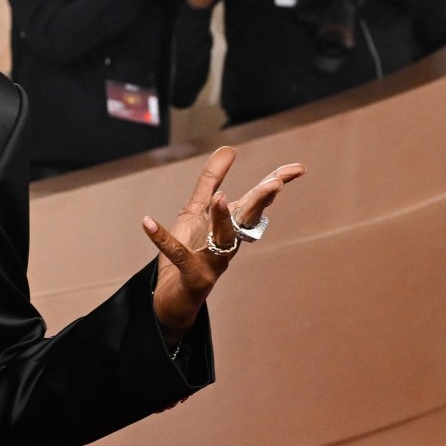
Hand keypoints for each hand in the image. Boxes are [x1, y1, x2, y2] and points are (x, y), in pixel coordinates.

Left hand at [143, 147, 305, 340]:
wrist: (173, 297)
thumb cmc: (189, 251)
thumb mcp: (196, 211)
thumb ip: (211, 181)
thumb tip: (229, 148)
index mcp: (232, 226)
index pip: (257, 202)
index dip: (276, 183)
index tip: (298, 169)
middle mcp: (228, 243)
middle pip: (247, 219)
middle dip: (261, 202)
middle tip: (275, 186)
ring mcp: (212, 262)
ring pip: (222, 240)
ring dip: (222, 220)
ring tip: (219, 198)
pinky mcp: (191, 275)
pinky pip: (176, 255)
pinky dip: (161, 238)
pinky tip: (147, 222)